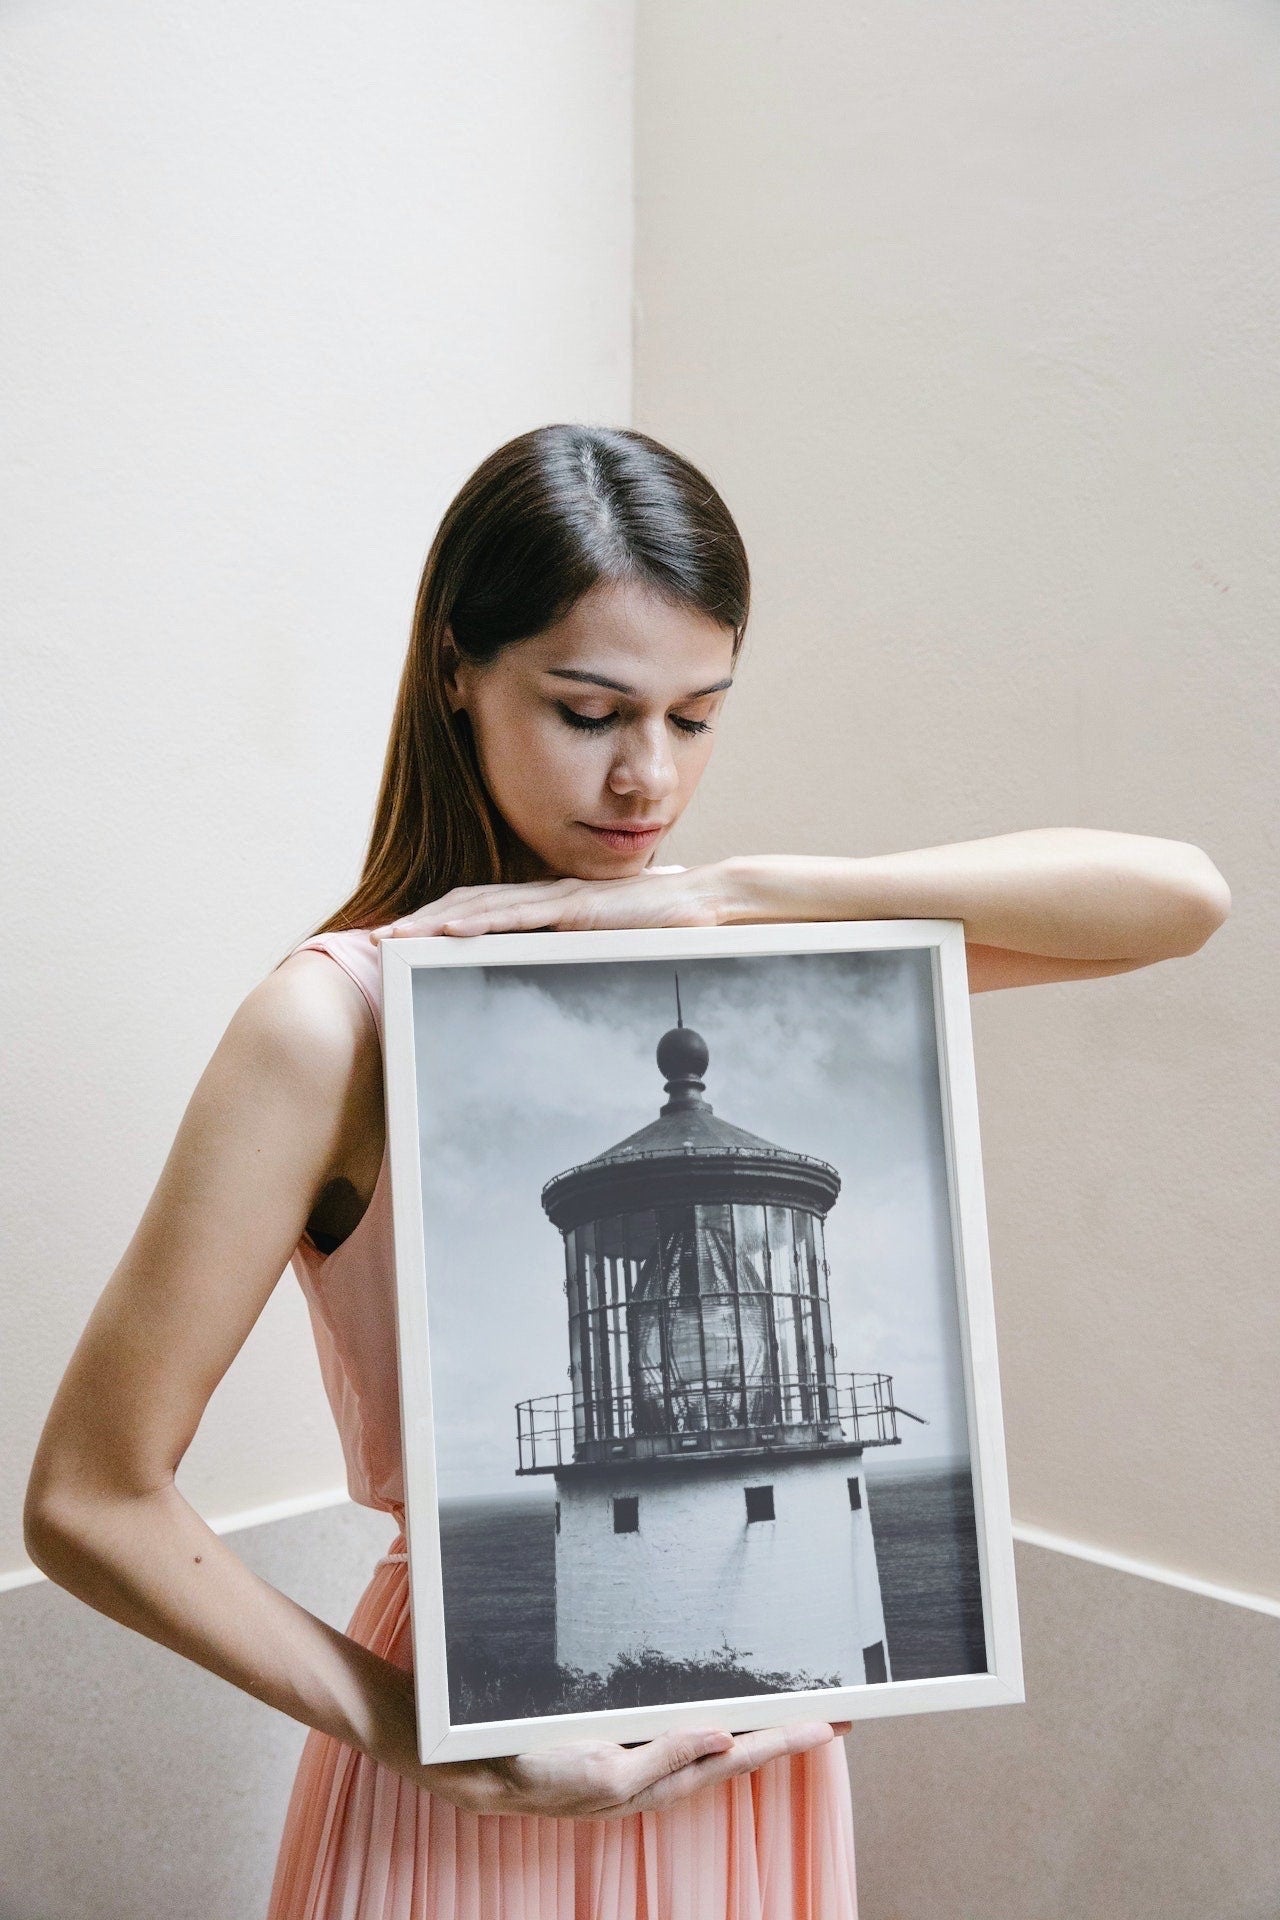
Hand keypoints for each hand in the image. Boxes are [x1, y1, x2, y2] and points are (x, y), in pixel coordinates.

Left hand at [369, 865, 731, 940]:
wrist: (702, 903)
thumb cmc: (659, 928)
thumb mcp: (604, 946)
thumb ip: (575, 953)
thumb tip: (551, 977)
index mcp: (547, 905)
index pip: (480, 908)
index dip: (438, 920)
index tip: (404, 939)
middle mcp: (543, 895)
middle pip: (466, 902)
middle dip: (418, 920)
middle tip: (377, 938)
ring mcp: (556, 898)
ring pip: (480, 905)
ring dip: (433, 921)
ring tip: (396, 935)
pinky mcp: (573, 907)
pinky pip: (516, 914)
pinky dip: (478, 921)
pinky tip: (449, 930)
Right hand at [412, 1718, 851, 1818]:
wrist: (470, 1763)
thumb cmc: (530, 1766)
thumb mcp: (602, 1769)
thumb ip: (662, 1755)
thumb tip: (721, 1738)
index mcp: (655, 1779)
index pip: (735, 1756)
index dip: (782, 1739)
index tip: (829, 1722)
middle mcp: (654, 1772)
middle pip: (735, 1753)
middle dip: (785, 1735)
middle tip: (838, 1715)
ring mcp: (638, 1762)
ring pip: (711, 1747)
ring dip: (755, 1731)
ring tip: (798, 1714)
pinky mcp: (619, 1747)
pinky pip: (679, 1739)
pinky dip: (711, 1730)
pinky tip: (724, 1716)